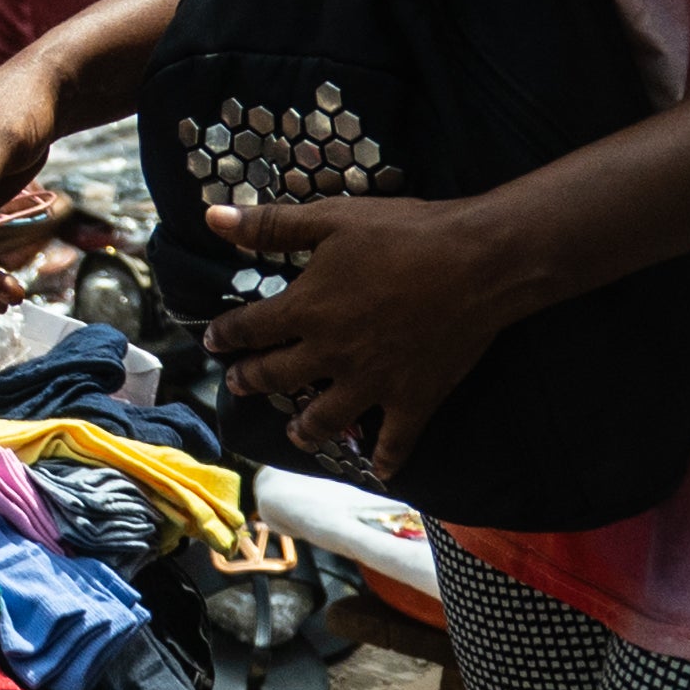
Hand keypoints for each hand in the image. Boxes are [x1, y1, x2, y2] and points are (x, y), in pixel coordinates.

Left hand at [199, 197, 533, 481]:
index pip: (251, 328)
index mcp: (307, 310)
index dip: (227, 335)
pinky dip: (385, 459)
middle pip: (277, 376)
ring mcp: (372, 383)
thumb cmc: (403, 234)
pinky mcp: (414, 399)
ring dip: (305, 429)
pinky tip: (378, 471)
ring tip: (295, 434)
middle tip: (238, 384)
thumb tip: (212, 218)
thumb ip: (271, 224)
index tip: (213, 341)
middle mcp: (332, 354)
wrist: (477, 262)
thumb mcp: (331, 219)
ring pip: (325, 418)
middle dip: (251, 380)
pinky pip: (394, 440)